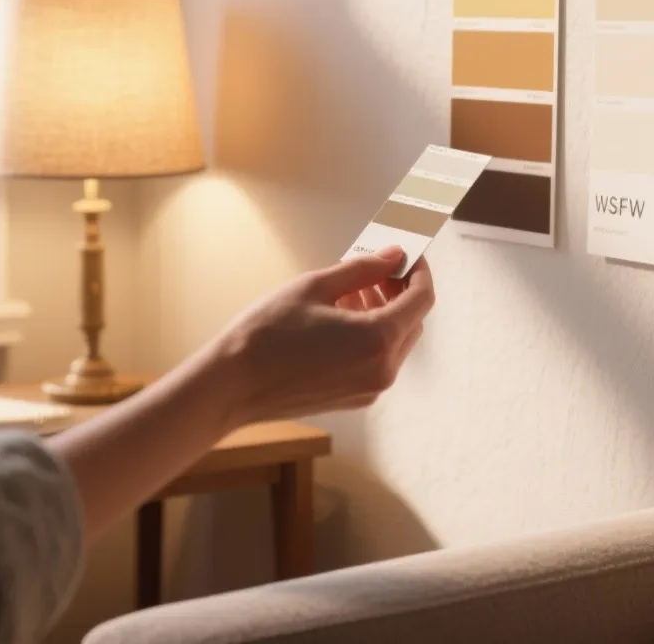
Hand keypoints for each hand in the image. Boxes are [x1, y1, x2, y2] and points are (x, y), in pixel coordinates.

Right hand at [203, 247, 434, 426]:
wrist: (232, 385)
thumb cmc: (267, 333)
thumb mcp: (315, 286)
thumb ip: (363, 269)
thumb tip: (393, 255)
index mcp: (378, 340)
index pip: (422, 299)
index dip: (419, 270)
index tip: (407, 254)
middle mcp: (382, 370)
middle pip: (413, 321)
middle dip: (401, 291)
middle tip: (378, 267)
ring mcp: (369, 389)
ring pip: (396, 342)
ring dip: (386, 312)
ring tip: (356, 289)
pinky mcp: (354, 399)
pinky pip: (378, 361)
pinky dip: (373, 335)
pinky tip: (344, 317)